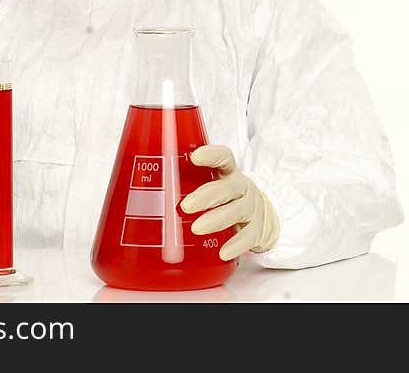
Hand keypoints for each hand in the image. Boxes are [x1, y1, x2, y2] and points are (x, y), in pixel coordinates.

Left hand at [180, 144, 279, 260]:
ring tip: (196, 228)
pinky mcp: (256, 230)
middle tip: (186, 205)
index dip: (212, 155)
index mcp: (228, 173)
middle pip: (227, 188)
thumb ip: (186, 183)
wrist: (262, 216)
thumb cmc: (226, 197)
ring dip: (216, 219)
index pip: (224, 158)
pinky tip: (223, 252)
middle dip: (207, 196)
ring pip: (236, 212)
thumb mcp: (213, 184)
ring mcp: (251, 209)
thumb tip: (145, 189)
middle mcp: (241, 188)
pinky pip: (247, 237)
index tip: (195, 156)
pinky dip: (235, 245)